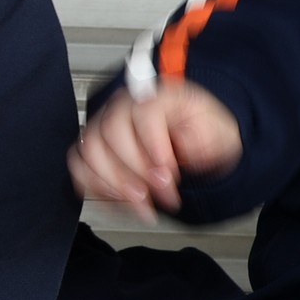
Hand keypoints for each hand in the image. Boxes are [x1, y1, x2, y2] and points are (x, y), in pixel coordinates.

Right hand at [71, 80, 241, 215]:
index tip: (168, 171)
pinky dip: (98, 188)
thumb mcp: (220, 132)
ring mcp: (102, 126)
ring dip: (115, 183)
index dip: (153, 144)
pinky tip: (122, 200)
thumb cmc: (202, 134)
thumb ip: (205, 139)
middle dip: (136, 170)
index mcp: (157, 96)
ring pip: (90, 152)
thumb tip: (187, 148)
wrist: (193, 142)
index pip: (143, 112)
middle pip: (111, 132)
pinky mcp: (91, 149)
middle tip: (160, 192)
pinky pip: (80, 168)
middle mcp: (123, 108)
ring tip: (141, 203)